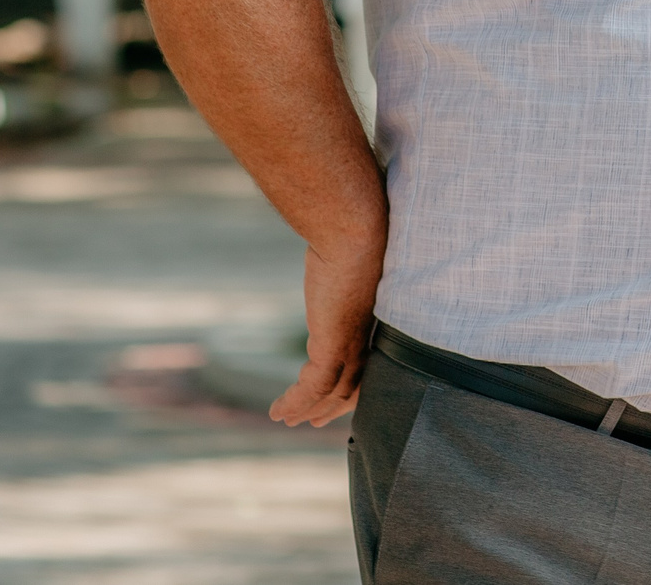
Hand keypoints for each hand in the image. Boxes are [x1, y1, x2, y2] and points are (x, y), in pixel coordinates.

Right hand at [268, 225, 384, 426]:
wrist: (353, 229)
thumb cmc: (353, 234)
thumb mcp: (348, 261)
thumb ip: (342, 273)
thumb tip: (334, 259)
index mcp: (373, 320)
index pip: (366, 365)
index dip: (350, 386)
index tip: (333, 399)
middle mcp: (367, 336)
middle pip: (353, 385)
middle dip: (330, 407)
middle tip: (310, 421)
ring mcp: (352, 342)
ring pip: (332, 392)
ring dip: (306, 409)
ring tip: (284, 419)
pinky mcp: (333, 344)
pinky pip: (313, 387)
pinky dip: (294, 403)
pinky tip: (277, 411)